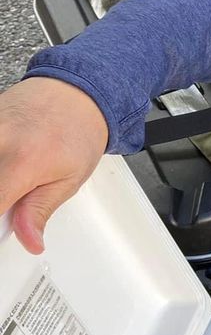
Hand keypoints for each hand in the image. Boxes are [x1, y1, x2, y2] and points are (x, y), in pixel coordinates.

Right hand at [0, 78, 108, 252]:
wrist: (77, 93)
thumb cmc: (78, 133)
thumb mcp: (69, 180)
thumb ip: (40, 211)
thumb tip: (30, 242)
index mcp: (23, 162)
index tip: (3, 225)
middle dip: (1, 198)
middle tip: (12, 201)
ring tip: (11, 181)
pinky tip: (7, 166)